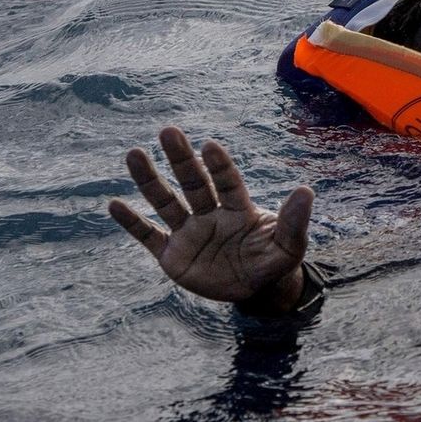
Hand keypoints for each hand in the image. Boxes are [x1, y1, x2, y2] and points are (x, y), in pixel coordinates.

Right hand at [108, 126, 314, 312]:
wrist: (256, 290)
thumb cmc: (274, 262)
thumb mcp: (289, 246)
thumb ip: (294, 221)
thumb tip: (306, 190)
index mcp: (238, 209)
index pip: (227, 183)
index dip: (219, 166)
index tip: (210, 146)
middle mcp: (210, 214)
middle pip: (193, 183)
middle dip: (181, 159)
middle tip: (168, 131)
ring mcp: (189, 233)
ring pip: (166, 202)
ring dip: (150, 181)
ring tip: (134, 154)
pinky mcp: (172, 255)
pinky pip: (149, 236)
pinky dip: (133, 223)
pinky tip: (114, 205)